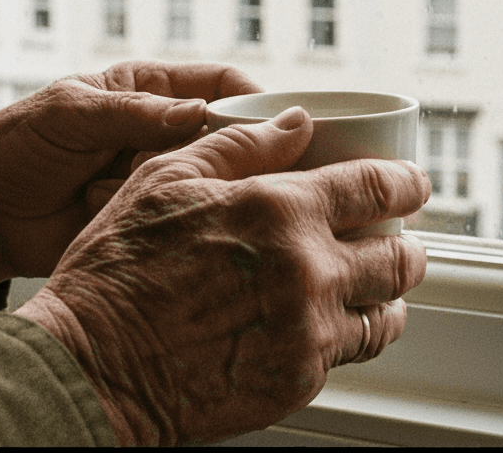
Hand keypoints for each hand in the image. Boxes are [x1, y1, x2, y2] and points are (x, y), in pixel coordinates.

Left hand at [0, 61, 261, 304]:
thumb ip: (130, 113)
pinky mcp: (151, 221)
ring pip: (213, 182)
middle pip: (231, 137)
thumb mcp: (68, 115)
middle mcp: (164, 133)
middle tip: (239, 170)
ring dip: (193, 190)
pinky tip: (148, 223)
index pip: (221, 85)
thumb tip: (195, 112)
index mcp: (148, 90)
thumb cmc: (15, 147)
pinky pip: (185, 221)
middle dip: (238, 153)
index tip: (275, 124)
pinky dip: (175, 224)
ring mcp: (160, 179)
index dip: (253, 101)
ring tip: (150, 194)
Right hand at [15, 106, 430, 444]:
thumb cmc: (117, 273)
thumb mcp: (164, 181)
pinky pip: (347, 356)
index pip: (377, 188)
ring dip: (386, 297)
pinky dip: (346, 337)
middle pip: (399, 258)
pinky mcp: (297, 381)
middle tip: (398, 243)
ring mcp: (307, 332)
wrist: (90, 367)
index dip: (406, 184)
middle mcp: (307, 271)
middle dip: (407, 246)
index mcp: (279, 210)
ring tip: (372, 291)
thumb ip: (239, 146)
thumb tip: (294, 122)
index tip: (412, 185)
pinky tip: (326, 327)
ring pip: (385, 314)